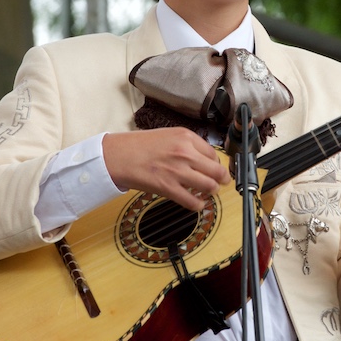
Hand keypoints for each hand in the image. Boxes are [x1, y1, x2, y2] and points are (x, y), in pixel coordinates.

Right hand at [103, 128, 230, 210]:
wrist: (118, 156)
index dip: (217, 164)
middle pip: (217, 171)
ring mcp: (178, 171)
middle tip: (222, 182)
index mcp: (186, 137)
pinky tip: (197, 203)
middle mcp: (185, 153)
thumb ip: (188, 145)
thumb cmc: (139, 146)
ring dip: (212, 191)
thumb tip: (204, 159)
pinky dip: (198, 205)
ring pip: (209, 186)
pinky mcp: (168, 188)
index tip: (217, 169)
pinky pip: (193, 201)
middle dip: (222, 179)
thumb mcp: (169, 135)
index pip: (214, 154)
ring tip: (208, 192)